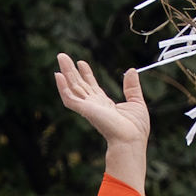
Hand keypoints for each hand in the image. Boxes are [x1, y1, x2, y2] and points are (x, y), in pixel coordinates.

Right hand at [53, 49, 151, 188]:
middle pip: (79, 85)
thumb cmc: (136, 128)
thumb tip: (131, 70)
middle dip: (71, 70)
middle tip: (63, 56)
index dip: (86, 74)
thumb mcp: (137, 102)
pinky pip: (70, 98)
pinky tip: (58, 76)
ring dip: (66, 72)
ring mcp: (88, 108)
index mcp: (104, 105)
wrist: (131, 139)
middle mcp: (94, 105)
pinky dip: (62, 87)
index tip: (82, 62)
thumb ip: (132, 87)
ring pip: (72, 87)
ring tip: (61, 57)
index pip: (92, 87)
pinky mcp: (85, 110)